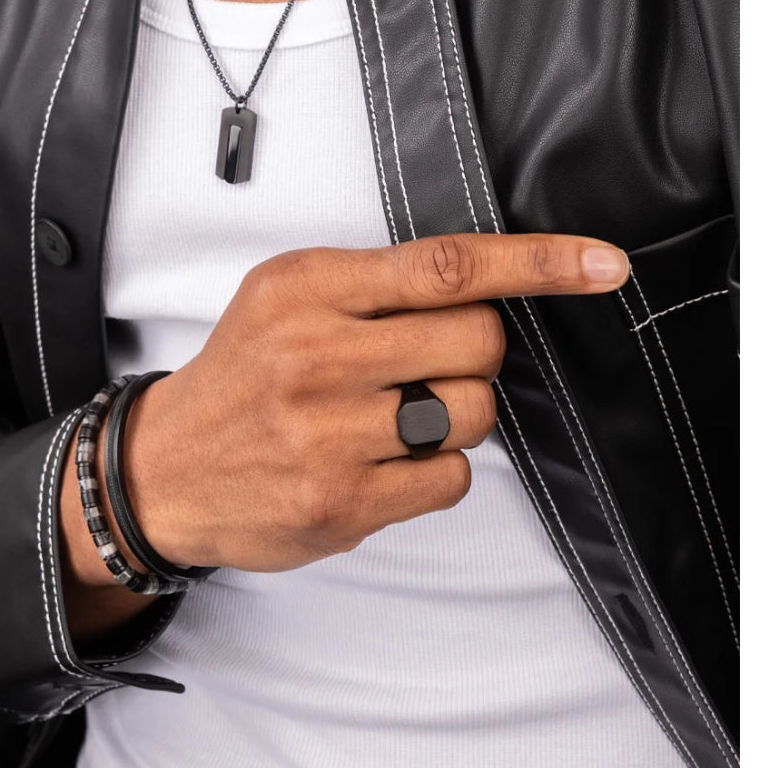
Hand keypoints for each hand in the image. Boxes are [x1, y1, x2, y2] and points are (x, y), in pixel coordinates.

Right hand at [119, 233, 628, 572]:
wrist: (163, 469)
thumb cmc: (240, 377)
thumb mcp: (283, 300)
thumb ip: (373, 288)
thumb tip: (487, 293)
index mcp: (306, 290)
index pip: (446, 266)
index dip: (538, 263)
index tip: (602, 265)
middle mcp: (316, 357)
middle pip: (478, 342)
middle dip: (475, 353)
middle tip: (427, 365)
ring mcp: (328, 436)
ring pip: (473, 413)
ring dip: (454, 415)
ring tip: (392, 418)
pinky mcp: (341, 504)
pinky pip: (449, 479)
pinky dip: (434, 469)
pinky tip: (380, 463)